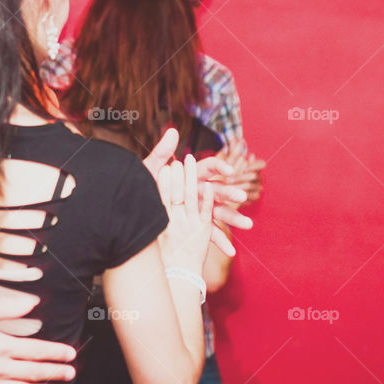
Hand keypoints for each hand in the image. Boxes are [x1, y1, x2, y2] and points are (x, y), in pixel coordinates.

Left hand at [143, 129, 248, 248]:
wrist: (135, 213)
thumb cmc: (142, 188)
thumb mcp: (150, 171)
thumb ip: (161, 152)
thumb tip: (172, 132)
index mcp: (191, 175)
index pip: (209, 167)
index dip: (219, 166)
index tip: (228, 170)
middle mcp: (198, 190)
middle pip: (218, 190)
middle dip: (231, 193)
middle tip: (242, 196)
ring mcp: (199, 209)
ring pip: (220, 213)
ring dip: (234, 218)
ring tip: (248, 225)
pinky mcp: (196, 225)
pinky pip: (210, 234)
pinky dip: (220, 243)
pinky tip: (231, 252)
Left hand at [217, 141, 264, 204]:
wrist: (218, 190)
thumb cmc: (223, 174)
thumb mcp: (225, 161)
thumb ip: (231, 151)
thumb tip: (235, 140)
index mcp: (252, 167)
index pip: (261, 164)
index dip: (254, 166)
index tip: (244, 168)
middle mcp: (257, 176)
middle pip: (255, 176)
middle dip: (241, 178)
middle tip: (228, 180)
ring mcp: (257, 187)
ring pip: (253, 187)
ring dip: (240, 187)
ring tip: (228, 188)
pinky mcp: (254, 197)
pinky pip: (253, 197)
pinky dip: (243, 196)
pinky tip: (233, 194)